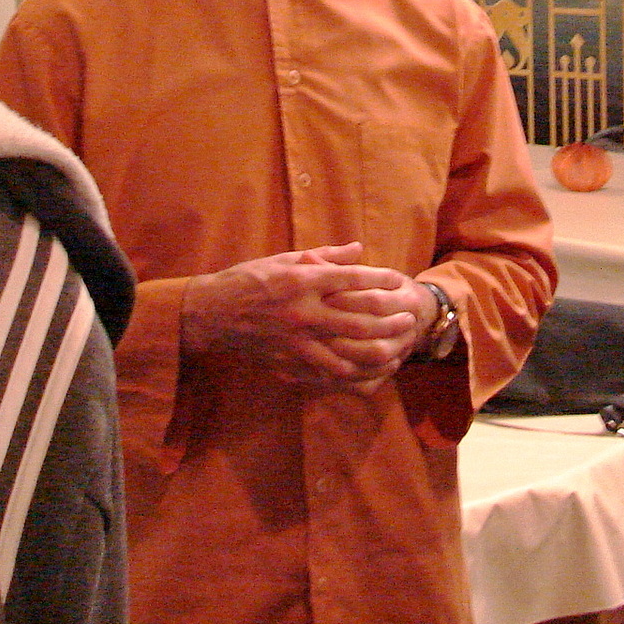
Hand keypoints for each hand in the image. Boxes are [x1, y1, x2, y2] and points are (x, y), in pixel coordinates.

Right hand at [180, 243, 419, 388]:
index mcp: (301, 281)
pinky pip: (331, 375)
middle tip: (410, 315)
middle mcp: (302, 312)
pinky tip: (373, 371)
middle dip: (391, 317)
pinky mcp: (290, 363)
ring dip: (380, 350)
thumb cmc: (249, 280)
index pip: (352, 279)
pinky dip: (357, 375)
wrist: (213, 314)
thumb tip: (358, 248)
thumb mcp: (284, 259)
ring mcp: (297, 342)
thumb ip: (324, 256)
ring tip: (400, 346)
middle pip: (359, 317)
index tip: (399, 280)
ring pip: (350, 352)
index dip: (381, 279)